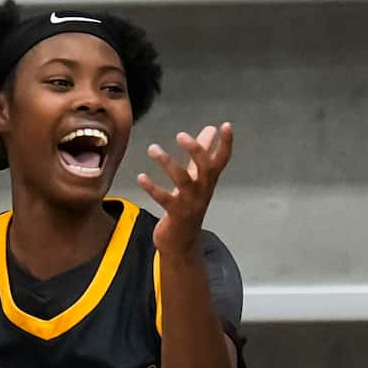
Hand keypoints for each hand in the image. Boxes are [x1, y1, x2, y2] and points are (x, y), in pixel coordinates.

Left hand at [138, 122, 234, 254]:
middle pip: (205, 167)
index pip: (222, 160)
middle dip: (195, 150)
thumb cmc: (189, 206)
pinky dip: (152, 187)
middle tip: (181, 135)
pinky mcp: (175, 214)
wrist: (182, 242)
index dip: (226, 143)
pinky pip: (163, 198)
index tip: (226, 125)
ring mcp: (189, 202)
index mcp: (209, 180)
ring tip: (153, 148)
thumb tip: (209, 130)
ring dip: (167, 163)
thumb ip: (201, 155)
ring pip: (182, 180)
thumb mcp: (197, 180)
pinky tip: (141, 177)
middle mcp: (203, 190)